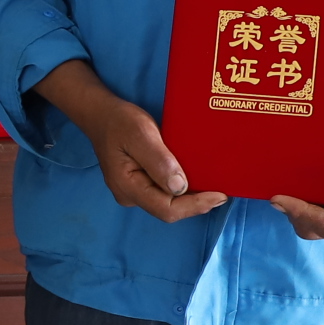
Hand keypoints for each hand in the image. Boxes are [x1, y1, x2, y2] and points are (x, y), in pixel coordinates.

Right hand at [32, 60, 226, 223]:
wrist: (100, 114)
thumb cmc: (119, 121)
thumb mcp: (140, 134)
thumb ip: (159, 161)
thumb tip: (180, 187)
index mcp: (128, 187)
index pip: (166, 209)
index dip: (195, 206)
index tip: (220, 195)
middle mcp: (130, 196)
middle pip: (168, 210)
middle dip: (196, 203)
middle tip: (223, 191)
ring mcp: (134, 192)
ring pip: (167, 203)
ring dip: (191, 197)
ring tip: (214, 186)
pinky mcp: (139, 184)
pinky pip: (164, 192)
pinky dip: (183, 188)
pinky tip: (197, 179)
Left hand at [270, 70, 323, 240]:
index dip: (301, 214)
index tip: (278, 198)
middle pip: (318, 230)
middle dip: (295, 215)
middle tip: (277, 194)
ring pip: (313, 225)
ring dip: (296, 211)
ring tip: (283, 191)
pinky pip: (315, 214)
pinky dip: (301, 205)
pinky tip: (292, 189)